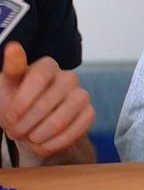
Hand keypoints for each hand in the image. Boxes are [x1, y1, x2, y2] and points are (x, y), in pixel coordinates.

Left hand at [0, 42, 94, 158]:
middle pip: (45, 104)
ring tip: (29, 136)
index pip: (38, 78)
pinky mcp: (89, 113)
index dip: (20, 102)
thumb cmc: (17, 102)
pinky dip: (52, 143)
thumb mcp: (7, 85)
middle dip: (24, 124)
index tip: (9, 116)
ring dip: (37, 135)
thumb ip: (12, 67)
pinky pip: (72, 133)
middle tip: (14, 130)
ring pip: (59, 121)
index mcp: (48, 66)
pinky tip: (44, 141)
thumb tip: (14, 46)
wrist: (33, 124)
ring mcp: (82, 95)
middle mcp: (69, 77)